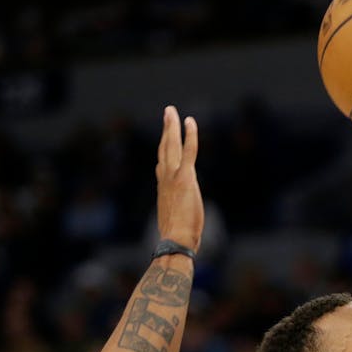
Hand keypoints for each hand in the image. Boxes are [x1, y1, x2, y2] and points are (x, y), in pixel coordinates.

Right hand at [155, 105, 203, 250]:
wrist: (176, 239)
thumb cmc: (178, 236)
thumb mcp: (176, 219)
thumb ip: (178, 210)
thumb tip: (180, 216)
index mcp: (163, 188)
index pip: (161, 166)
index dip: (163, 153)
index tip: (164, 141)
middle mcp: (165, 179)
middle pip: (163, 149)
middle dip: (165, 130)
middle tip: (167, 114)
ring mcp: (174, 177)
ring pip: (171, 145)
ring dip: (171, 126)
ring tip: (171, 111)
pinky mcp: (185, 177)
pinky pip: (188, 151)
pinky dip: (189, 135)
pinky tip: (190, 122)